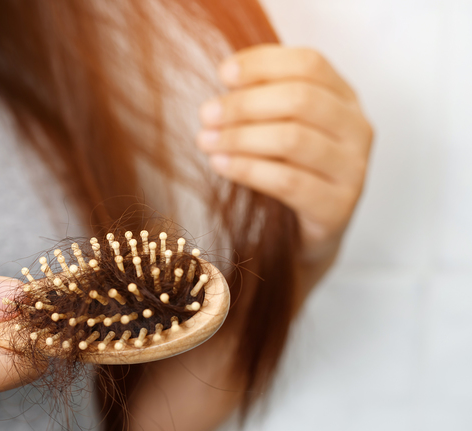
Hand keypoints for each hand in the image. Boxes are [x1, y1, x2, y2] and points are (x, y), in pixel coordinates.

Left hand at [197, 45, 372, 275]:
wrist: (305, 234)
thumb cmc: (286, 169)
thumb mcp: (277, 126)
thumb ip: (261, 98)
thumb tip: (226, 80)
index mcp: (344, 98)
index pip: (309, 64)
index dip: (263, 64)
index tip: (223, 73)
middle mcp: (357, 129)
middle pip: (300, 99)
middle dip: (244, 104)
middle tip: (206, 114)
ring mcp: (353, 169)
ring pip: (293, 139)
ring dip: (240, 137)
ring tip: (205, 141)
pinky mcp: (338, 206)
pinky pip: (288, 181)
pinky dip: (247, 169)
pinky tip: (220, 164)